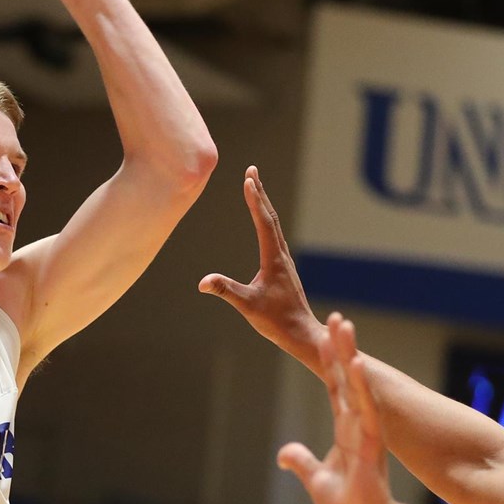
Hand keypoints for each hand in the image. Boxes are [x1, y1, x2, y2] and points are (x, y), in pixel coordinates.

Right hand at [199, 166, 325, 371]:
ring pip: (273, 226)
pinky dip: (266, 221)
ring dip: (264, 205)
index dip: (255, 199)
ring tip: (256, 188)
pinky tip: (264, 223)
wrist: (301, 333)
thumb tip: (203, 282)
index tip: (248, 178)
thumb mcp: (248, 306)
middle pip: (270, 217)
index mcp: (273, 259)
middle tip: (252, 170)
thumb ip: (226, 291)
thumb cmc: (276, 321)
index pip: (263, 222)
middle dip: (260, 193)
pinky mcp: (282, 268)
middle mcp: (281, 255)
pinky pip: (273, 236)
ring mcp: (283, 261)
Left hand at [277, 315, 397, 503]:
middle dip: (342, 347)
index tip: (326, 336)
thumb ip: (301, 462)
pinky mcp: (372, 442)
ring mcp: (366, 430)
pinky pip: (366, 409)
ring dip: (350, 355)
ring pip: (357, 385)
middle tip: (338, 317)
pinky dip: (361, 387)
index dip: (330, 362)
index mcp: (345, 428)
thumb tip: (284, 454)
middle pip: (347, 378)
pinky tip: (357, 365)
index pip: (335, 387)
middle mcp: (357, 423)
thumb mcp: (316, 478)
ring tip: (346, 327)